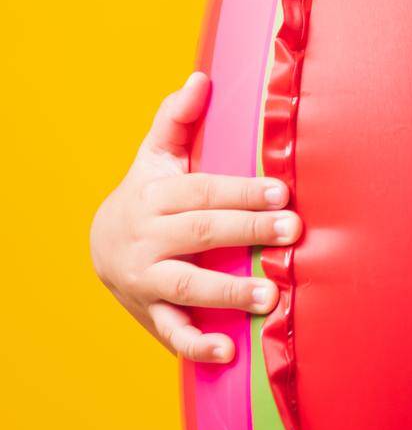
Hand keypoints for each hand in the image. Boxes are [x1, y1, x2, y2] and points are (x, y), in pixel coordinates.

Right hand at [89, 71, 302, 363]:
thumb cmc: (146, 195)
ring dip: (229, 291)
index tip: (282, 192)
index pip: (204, 191)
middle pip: (201, 232)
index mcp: (156, 196)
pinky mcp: (150, 312)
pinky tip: (228, 351)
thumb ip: (178, 119)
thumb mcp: (155, 156)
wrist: (100, 248)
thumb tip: (200, 78)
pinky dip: (198, 345)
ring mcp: (147, 278)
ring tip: (271, 294)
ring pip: (187, 284)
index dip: (243, 192)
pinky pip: (172, 332)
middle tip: (293, 230)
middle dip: (248, 230)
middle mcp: (148, 238)